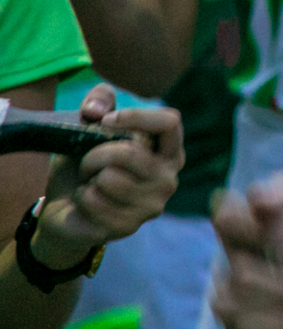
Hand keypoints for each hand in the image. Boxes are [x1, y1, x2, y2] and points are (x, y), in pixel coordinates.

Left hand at [32, 85, 182, 266]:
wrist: (67, 209)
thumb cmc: (85, 164)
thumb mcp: (87, 127)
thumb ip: (96, 103)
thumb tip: (95, 111)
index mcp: (169, 151)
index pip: (170, 123)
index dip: (138, 117)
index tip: (106, 121)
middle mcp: (169, 178)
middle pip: (130, 152)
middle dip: (95, 154)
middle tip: (87, 162)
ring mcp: (152, 204)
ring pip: (109, 178)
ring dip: (87, 178)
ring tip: (90, 183)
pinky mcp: (129, 226)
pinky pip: (95, 201)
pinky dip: (81, 197)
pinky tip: (86, 202)